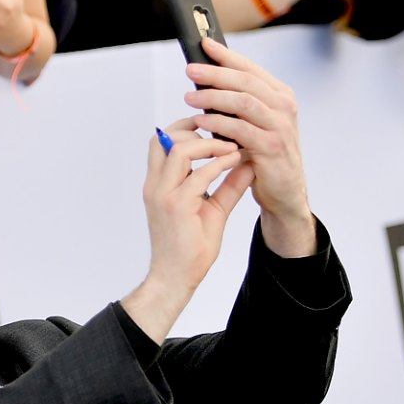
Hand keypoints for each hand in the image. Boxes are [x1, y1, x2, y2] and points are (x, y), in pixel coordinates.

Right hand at [120, 122, 250, 341]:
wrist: (176, 277)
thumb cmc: (189, 247)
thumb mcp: (213, 208)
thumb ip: (228, 185)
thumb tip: (248, 164)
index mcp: (157, 183)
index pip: (161, 140)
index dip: (184, 127)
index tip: (211, 126)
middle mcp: (155, 185)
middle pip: (164, 137)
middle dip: (195, 128)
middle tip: (223, 133)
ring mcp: (163, 194)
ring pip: (180, 150)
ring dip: (209, 144)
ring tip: (230, 147)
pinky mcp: (176, 206)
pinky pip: (199, 174)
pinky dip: (219, 164)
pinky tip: (236, 162)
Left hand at [183, 37, 313, 254]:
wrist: (284, 191)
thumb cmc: (264, 155)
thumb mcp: (254, 123)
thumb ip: (239, 103)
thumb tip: (206, 79)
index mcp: (280, 95)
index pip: (251, 68)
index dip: (227, 55)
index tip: (204, 44)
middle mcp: (283, 107)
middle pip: (246, 81)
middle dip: (216, 73)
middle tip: (191, 70)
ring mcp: (280, 126)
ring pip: (243, 102)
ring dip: (213, 97)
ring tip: (190, 97)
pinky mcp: (272, 147)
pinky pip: (241, 129)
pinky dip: (219, 123)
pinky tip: (202, 122)